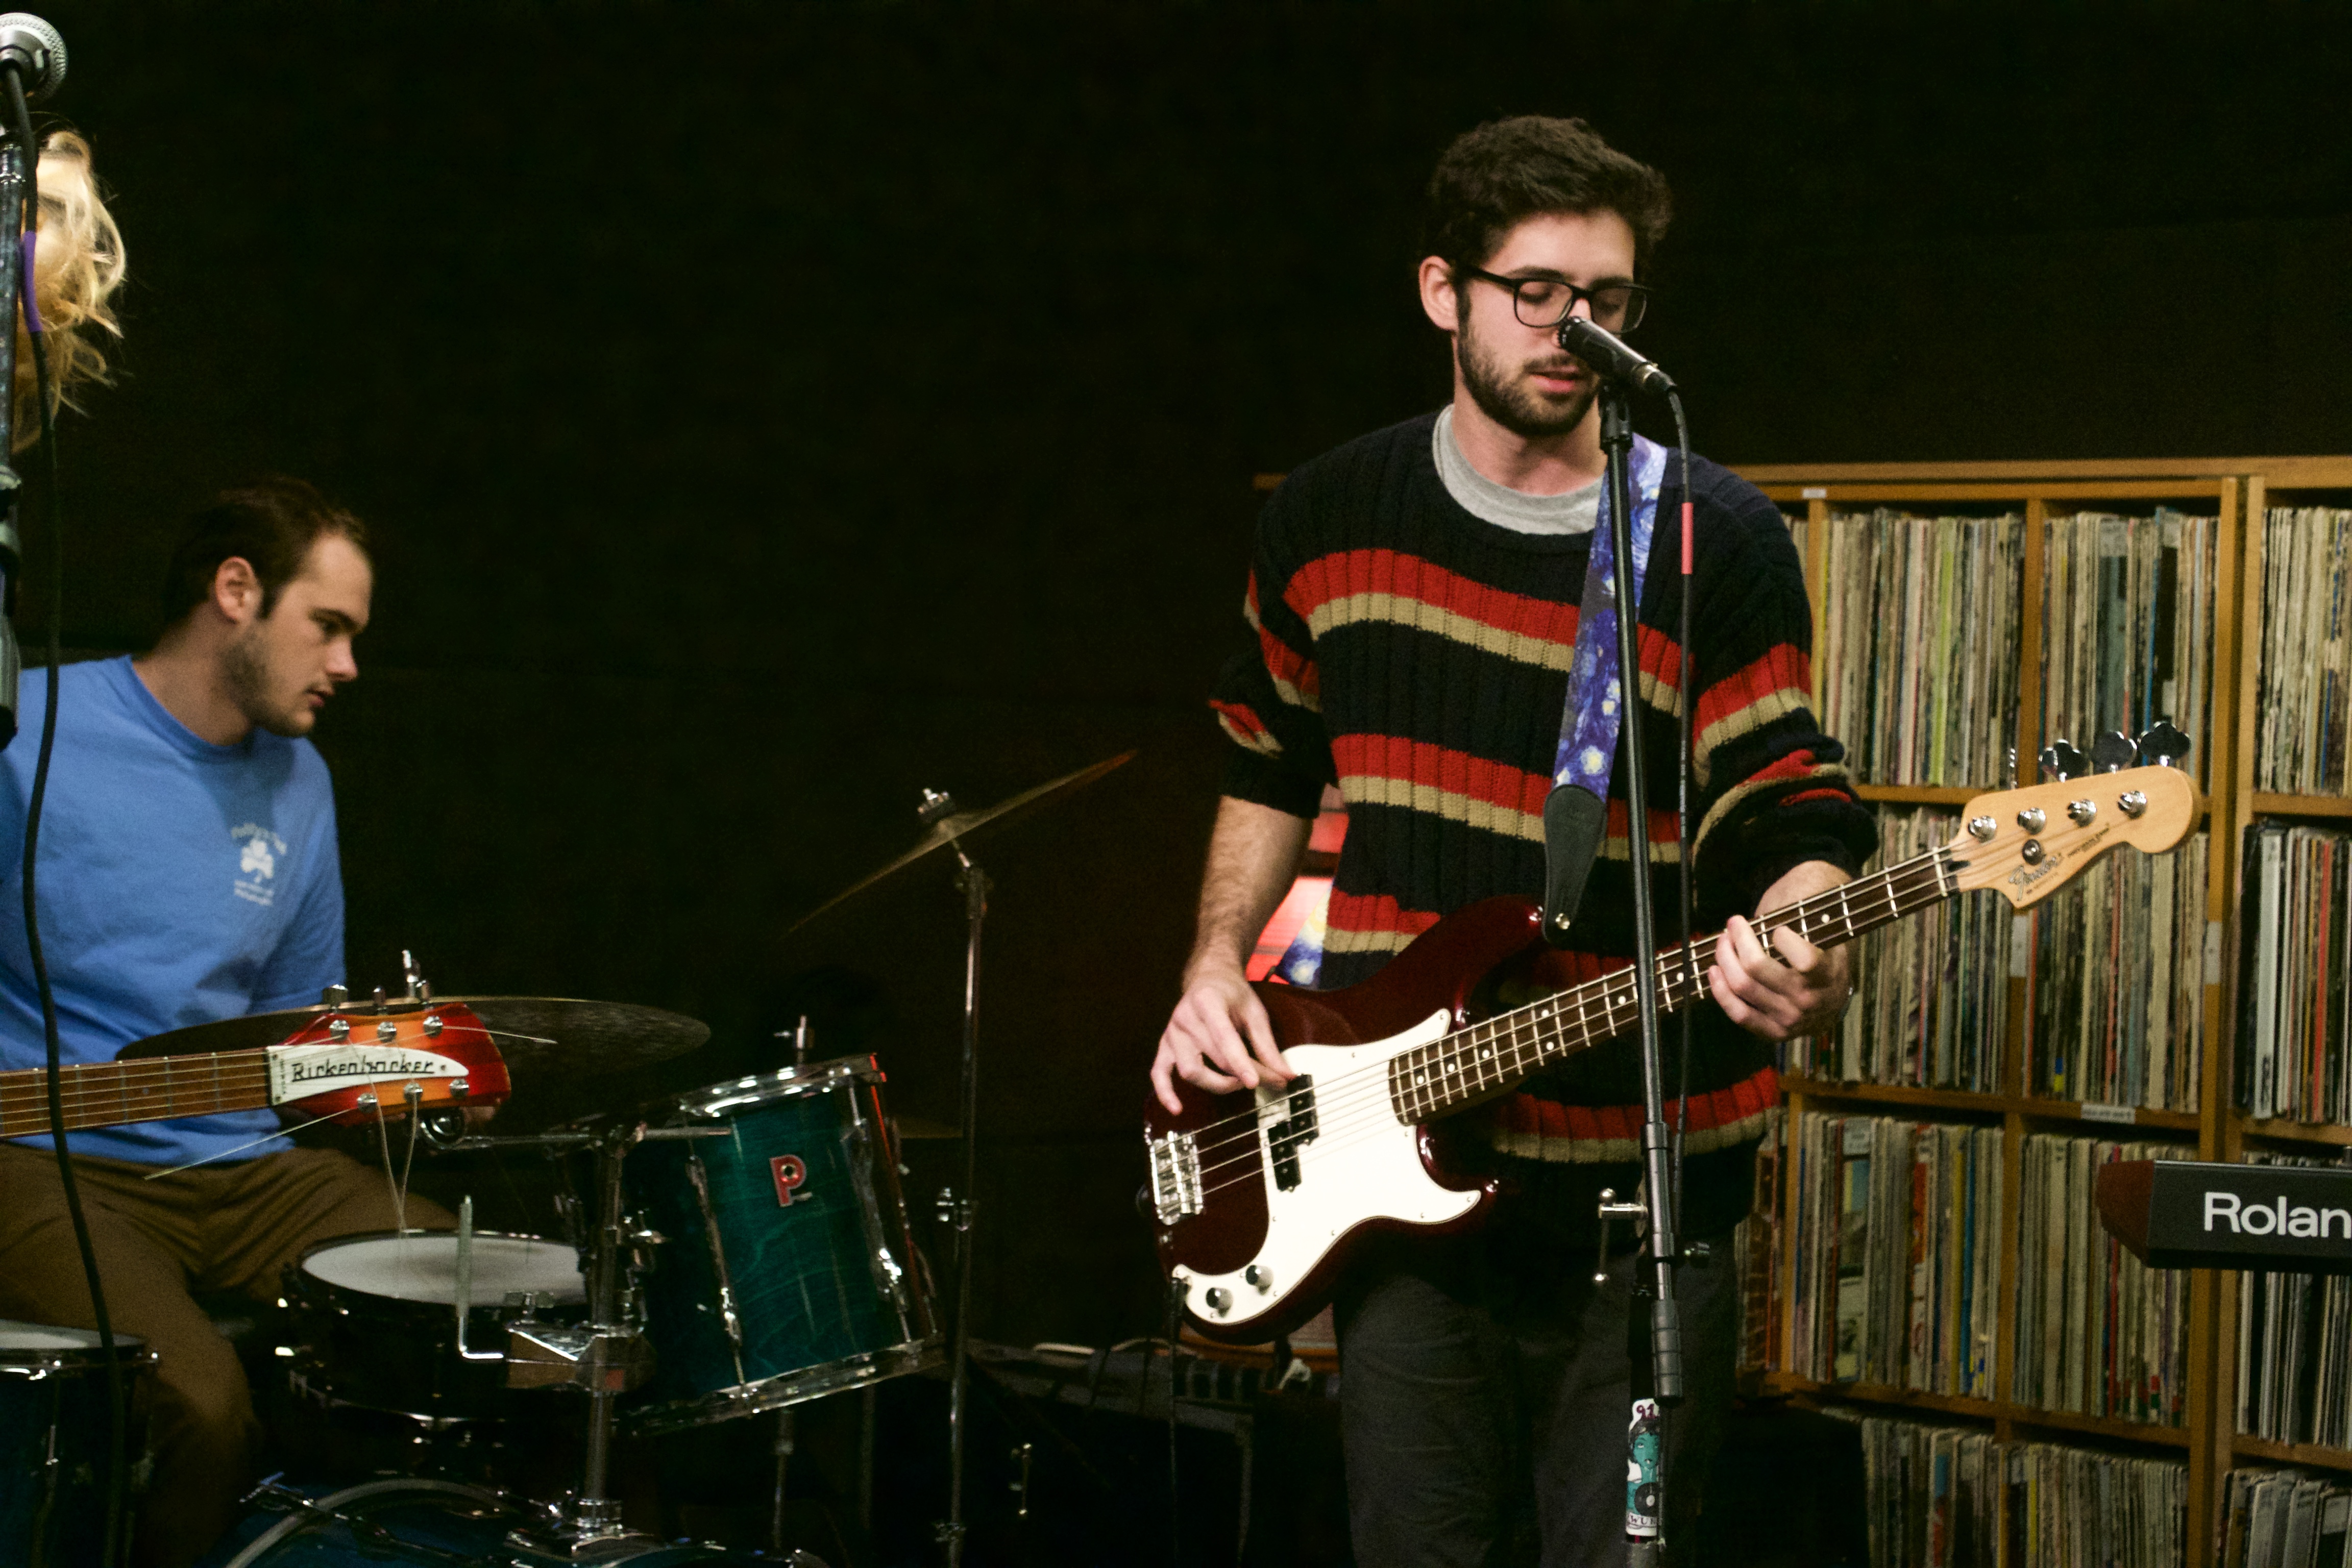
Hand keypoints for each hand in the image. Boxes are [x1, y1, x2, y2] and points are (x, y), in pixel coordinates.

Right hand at [1152, 958, 1295, 1114]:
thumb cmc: (1233, 994)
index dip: (1240, 1064)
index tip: (1256, 1083)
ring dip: (1215, 1084)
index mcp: (1209, 1002)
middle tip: (1266, 1082)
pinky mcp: (1165, 1045)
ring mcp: (1172, 1033)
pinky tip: (1176, 1108)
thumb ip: (1268, 1045)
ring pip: (1190, 1070)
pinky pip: (1159, 1072)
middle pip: (1213, 1059)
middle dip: (1241, 1075)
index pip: (1224, 1039)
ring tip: (1236, 1084)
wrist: (1208, 979)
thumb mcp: (1255, 1012)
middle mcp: (1186, 1018)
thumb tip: (1286, 1076)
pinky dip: (1165, 1092)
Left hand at [1705, 859, 1854, 1041]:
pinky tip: (1714, 971)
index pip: (1804, 958)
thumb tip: (1766, 912)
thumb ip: (1801, 918)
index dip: (1783, 938)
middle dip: (1738, 938)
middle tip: (1734, 924)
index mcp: (1828, 974)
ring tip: (1723, 941)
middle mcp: (1809, 1000)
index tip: (1776, 927)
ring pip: (1743, 986)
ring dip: (1724, 958)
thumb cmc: (1823, 954)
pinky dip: (1721, 991)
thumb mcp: (1823, 931)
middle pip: (1756, 967)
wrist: (1834, 995)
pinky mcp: (1774, 1032)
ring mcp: (1791, 1019)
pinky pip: (1739, 1014)